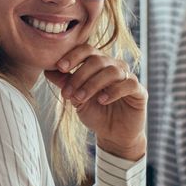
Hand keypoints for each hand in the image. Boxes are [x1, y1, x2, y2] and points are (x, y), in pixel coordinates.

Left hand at [43, 45, 146, 159]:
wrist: (113, 135)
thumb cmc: (95, 113)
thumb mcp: (76, 98)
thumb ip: (65, 83)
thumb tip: (47, 69)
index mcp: (99, 64)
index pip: (87, 50)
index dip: (73, 56)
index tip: (59, 67)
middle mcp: (114, 67)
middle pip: (97, 59)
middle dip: (79, 75)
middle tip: (67, 93)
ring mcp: (128, 77)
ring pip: (112, 71)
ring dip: (93, 84)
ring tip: (80, 99)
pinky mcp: (139, 92)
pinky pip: (129, 84)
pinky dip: (114, 91)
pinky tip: (102, 100)